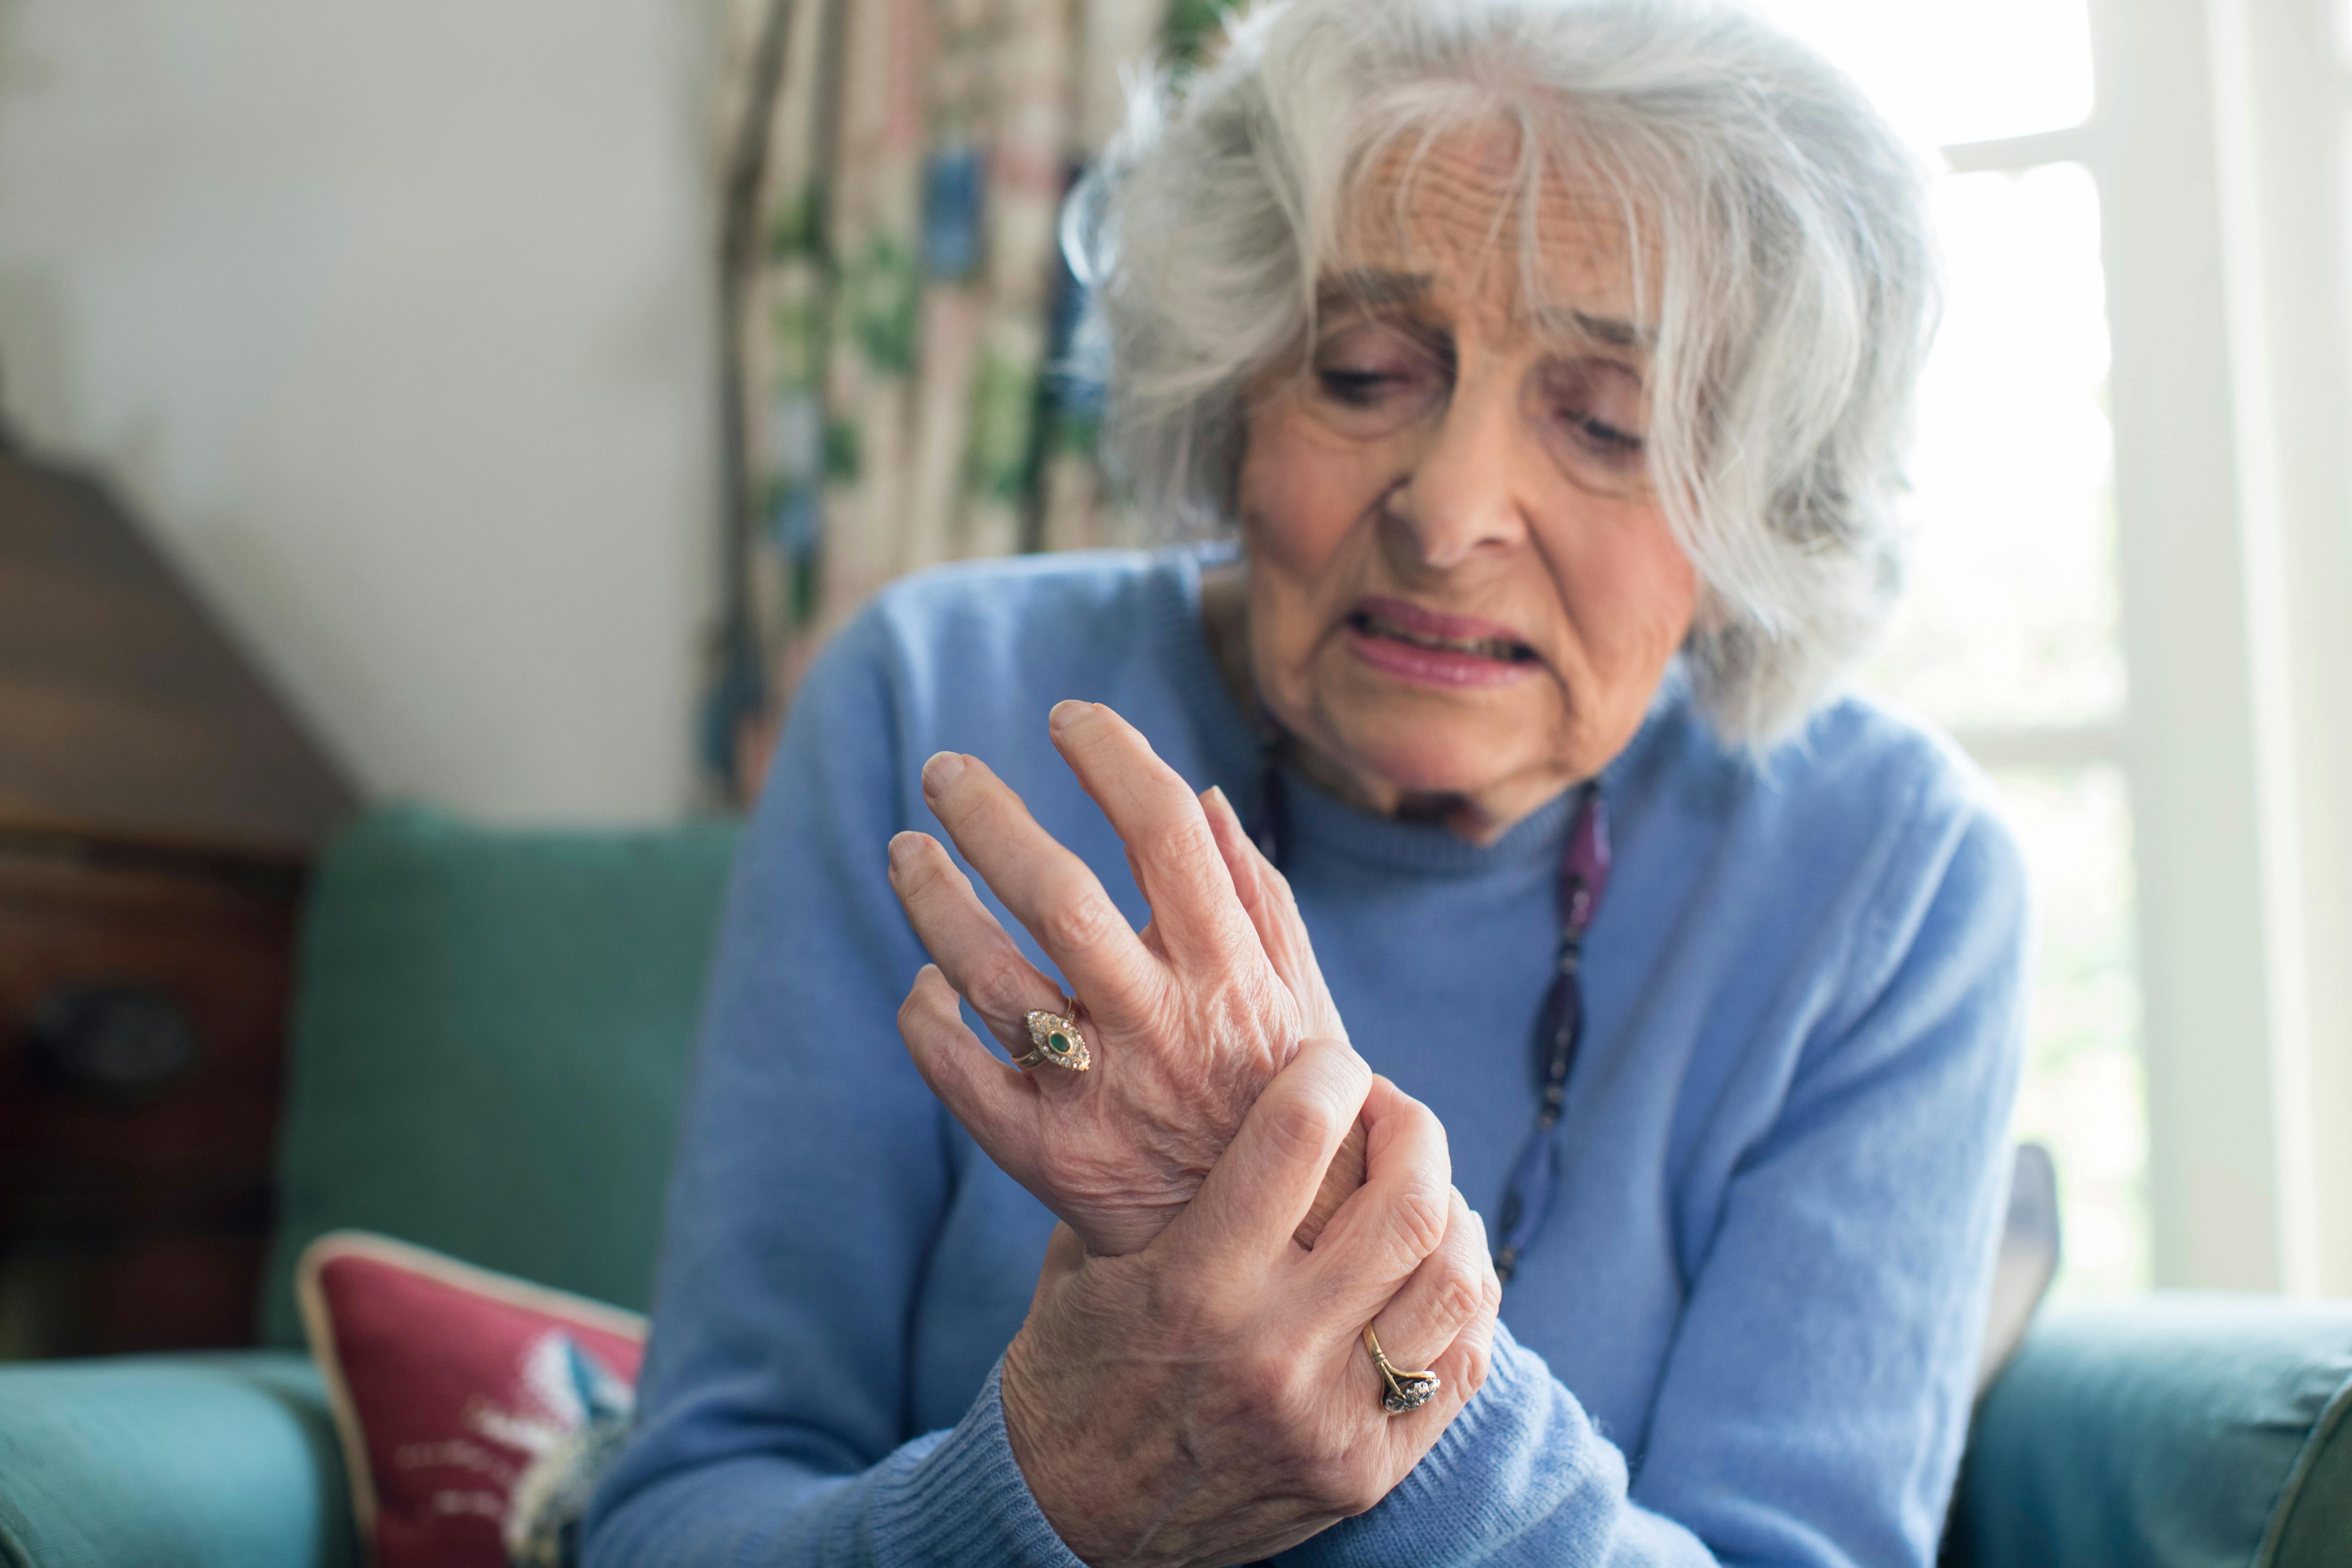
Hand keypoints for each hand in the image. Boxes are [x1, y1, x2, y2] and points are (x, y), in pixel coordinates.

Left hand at [889, 699, 1363, 1256]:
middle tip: (942, 771)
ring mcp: (1097, 1095)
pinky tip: (927, 981)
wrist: (1274, 1264)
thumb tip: (1199, 796)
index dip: (1111, 756)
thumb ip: (1259, 902)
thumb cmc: (1286, 1112)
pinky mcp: (1045, 1158)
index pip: (1163, 833)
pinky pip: (955, 1071)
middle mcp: (1160, 1027)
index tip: (1068, 718)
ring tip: (904, 852)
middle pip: (1056, 893)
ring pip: (986, 974)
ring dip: (932, 899)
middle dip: (988, 816)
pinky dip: (926, 1013)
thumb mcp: (1303, 1006)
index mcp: (1231, 975)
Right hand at [1001, 1041, 1501, 1567]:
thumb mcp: (1089, 1258)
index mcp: (1193, 1284)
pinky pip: (1460, 1365)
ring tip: (1421, 1191)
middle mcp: (1273, 1351)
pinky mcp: (1365, 1472)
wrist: (1069, 1517)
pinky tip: (1431, 1268)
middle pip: (1408, 1205)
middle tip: (1389, 1111)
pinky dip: (1462, 1299)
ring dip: (1451, 1213)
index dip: (1328, 1072)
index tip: (1327, 1064)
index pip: (1298, 1135)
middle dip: (1413, 1128)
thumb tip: (1235, 1079)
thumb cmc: (1077, 1362)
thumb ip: (1162, 1180)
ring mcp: (1330, 1420)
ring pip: (1456, 1283)